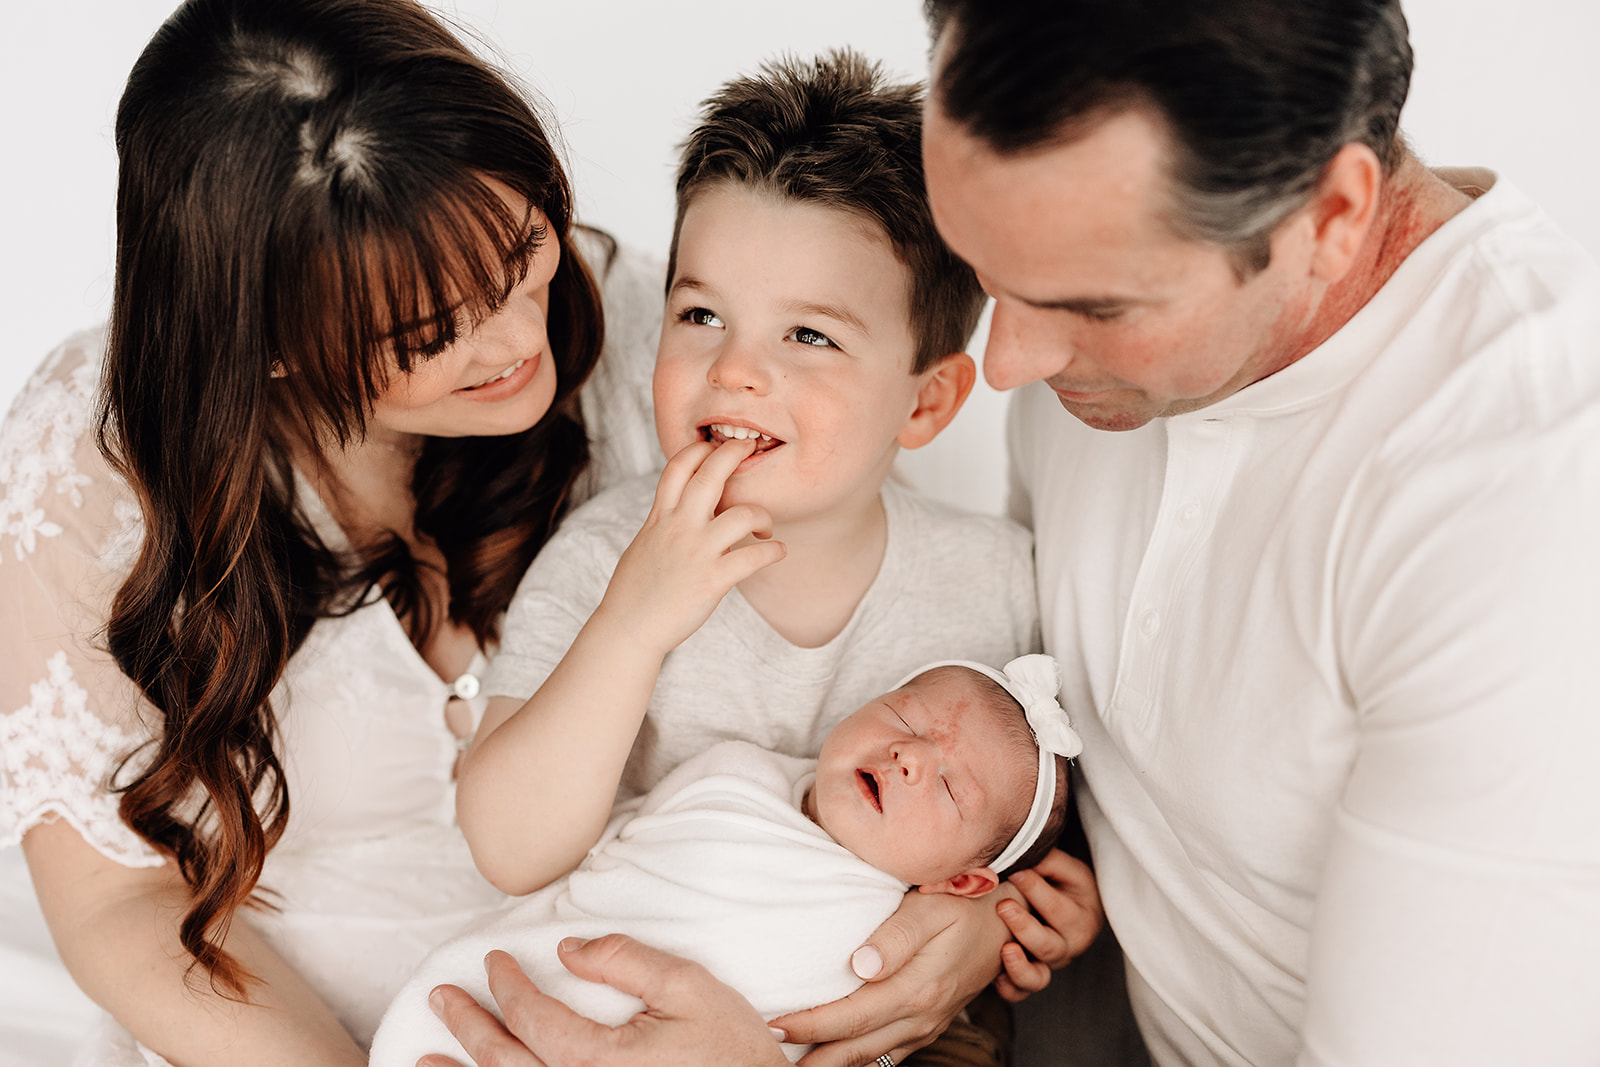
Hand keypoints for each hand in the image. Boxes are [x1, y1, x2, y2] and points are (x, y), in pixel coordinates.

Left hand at [421, 940, 788, 1066]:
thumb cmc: (732, 1050)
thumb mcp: (688, 986)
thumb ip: (625, 960)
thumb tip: (568, 950)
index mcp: (598, 1059)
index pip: (531, 1017)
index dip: (505, 986)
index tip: (493, 961)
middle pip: (504, 1063)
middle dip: (467, 1027)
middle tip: (442, 998)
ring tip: (424, 1060)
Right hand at [598, 438, 784, 653]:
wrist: (628, 628)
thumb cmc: (635, 590)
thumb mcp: (644, 544)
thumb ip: (663, 522)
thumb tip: (675, 511)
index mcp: (660, 517)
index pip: (678, 467)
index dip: (698, 450)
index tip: (714, 446)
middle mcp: (679, 527)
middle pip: (710, 474)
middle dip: (733, 452)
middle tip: (750, 446)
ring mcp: (697, 552)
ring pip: (743, 514)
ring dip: (763, 515)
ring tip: (765, 527)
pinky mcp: (713, 579)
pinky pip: (754, 557)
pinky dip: (773, 551)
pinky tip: (778, 551)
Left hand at [772, 889, 1008, 1066]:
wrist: (1007, 924)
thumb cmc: (964, 906)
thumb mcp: (932, 908)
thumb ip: (895, 936)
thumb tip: (859, 965)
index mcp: (917, 989)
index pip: (850, 1016)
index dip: (809, 1025)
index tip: (773, 1026)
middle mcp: (921, 1017)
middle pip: (855, 1048)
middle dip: (811, 1058)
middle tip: (768, 1057)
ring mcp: (926, 1026)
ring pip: (871, 1058)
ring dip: (832, 1066)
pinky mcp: (929, 1026)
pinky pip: (889, 1054)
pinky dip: (860, 1062)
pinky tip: (837, 1061)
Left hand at [993, 849, 1102, 1001]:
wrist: (1071, 906)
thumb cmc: (1066, 884)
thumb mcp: (1067, 869)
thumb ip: (1050, 861)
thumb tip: (1024, 856)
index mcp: (1081, 919)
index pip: (1059, 908)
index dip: (1036, 889)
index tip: (1016, 871)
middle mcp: (1067, 946)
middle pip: (1048, 946)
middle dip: (1025, 927)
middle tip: (1004, 906)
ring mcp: (1047, 964)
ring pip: (1038, 977)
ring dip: (1019, 966)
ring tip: (1005, 949)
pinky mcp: (1030, 976)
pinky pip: (1020, 992)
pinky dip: (1009, 989)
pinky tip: (996, 978)